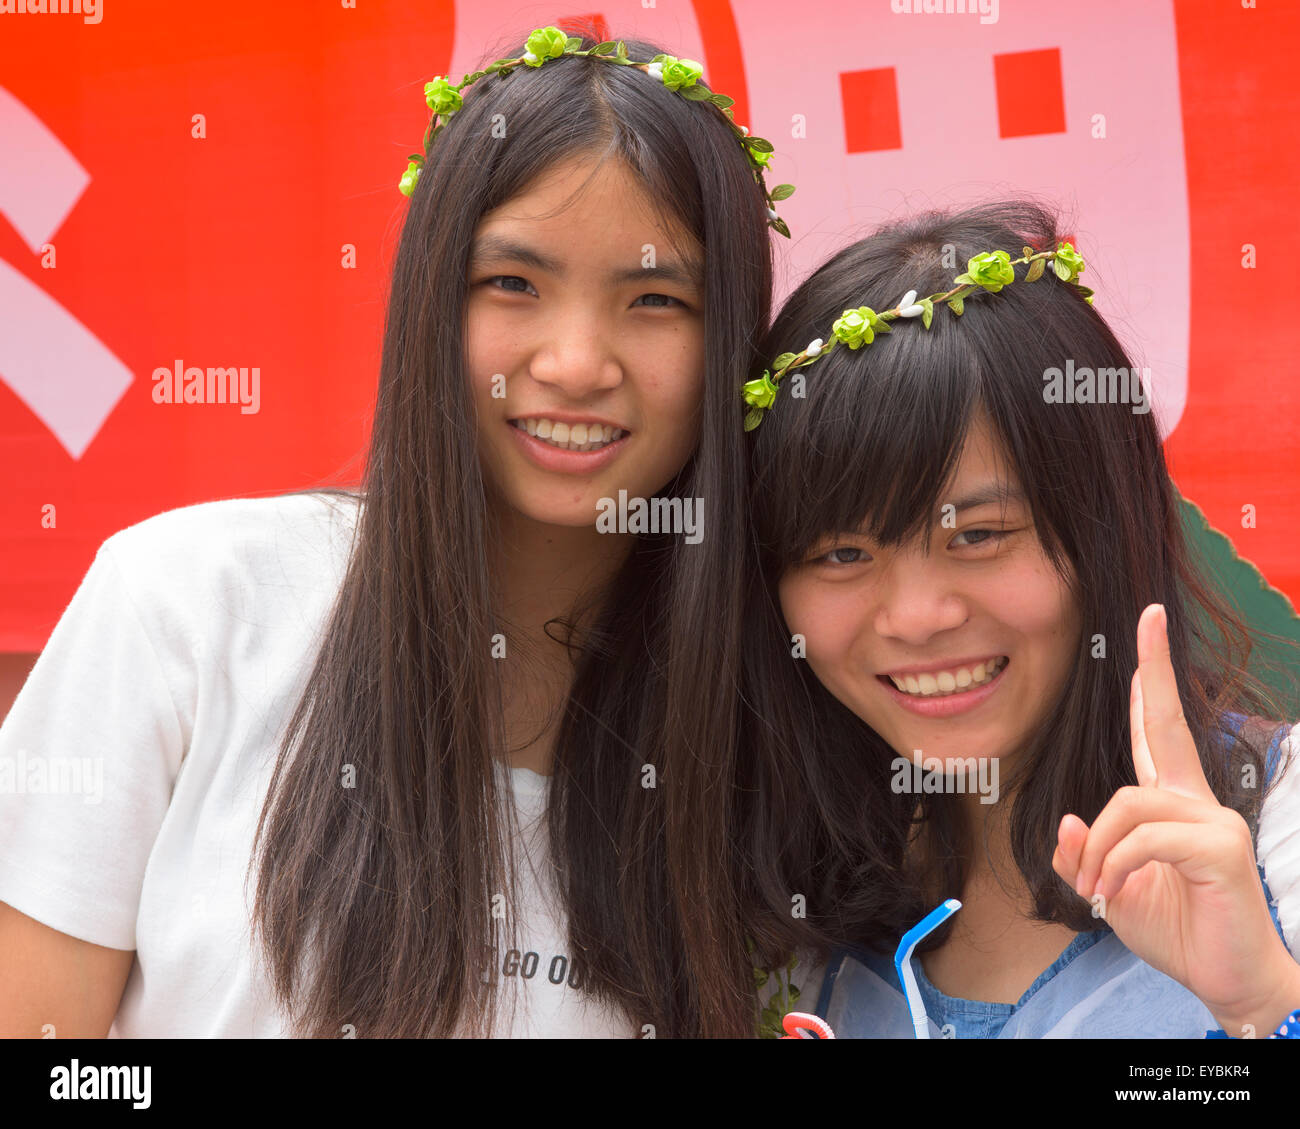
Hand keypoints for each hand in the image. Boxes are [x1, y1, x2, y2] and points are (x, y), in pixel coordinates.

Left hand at [1051, 603, 1299, 1035]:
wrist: (1226, 981)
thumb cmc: (1175, 931)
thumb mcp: (1110, 892)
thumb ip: (1082, 858)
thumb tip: (1069, 821)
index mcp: (1172, 804)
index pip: (1158, 731)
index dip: (1152, 682)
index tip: (1148, 625)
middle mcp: (1197, 801)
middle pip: (1168, 727)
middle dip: (1157, 669)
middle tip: (1149, 616)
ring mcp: (1215, 821)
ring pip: (1128, 804)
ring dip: (1098, 850)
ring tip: (1096, 890)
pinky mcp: (1222, 849)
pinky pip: (1147, 838)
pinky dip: (1116, 864)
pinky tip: (1111, 893)